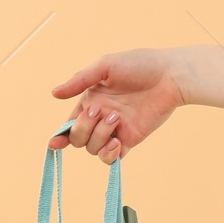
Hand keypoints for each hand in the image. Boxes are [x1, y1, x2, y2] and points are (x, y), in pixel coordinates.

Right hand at [51, 48, 184, 160]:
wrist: (169, 76)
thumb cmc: (140, 64)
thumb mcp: (105, 66)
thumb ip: (79, 81)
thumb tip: (54, 94)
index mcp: (91, 99)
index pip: (69, 122)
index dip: (60, 134)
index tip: (54, 142)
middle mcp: (100, 117)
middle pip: (78, 138)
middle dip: (83, 128)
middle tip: (99, 111)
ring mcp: (115, 130)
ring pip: (93, 148)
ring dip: (99, 136)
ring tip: (116, 118)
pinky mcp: (130, 139)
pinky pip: (112, 158)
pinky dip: (109, 155)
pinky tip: (116, 142)